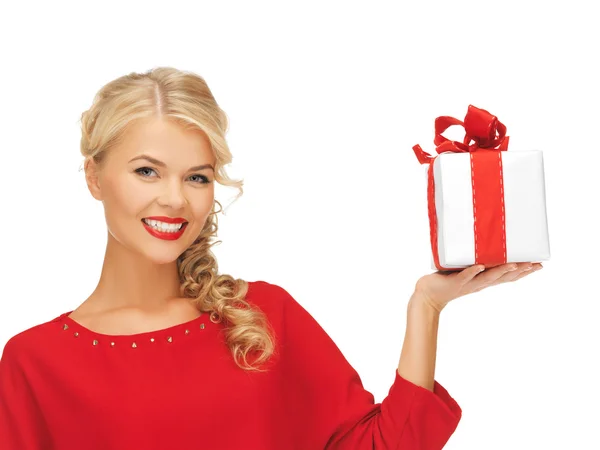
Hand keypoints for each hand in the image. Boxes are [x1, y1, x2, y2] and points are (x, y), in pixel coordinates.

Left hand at [414, 262, 542, 312]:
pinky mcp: (454, 282)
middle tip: (536, 265)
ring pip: (488, 278)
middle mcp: (479, 284)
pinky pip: (465, 276)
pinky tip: (480, 266)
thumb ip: (475, 257)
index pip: (508, 277)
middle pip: (504, 278)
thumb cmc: (447, 279)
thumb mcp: (465, 268)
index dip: (524, 272)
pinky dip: (472, 272)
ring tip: (514, 264)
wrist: (428, 295)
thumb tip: (484, 237)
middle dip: (520, 271)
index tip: (539, 265)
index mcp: (484, 281)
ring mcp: (468, 283)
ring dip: (501, 271)